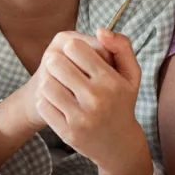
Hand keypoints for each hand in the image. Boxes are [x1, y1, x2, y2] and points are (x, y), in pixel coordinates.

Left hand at [34, 28, 152, 174]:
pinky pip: (43, 105)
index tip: (75, 54)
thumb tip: (100, 29)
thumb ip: (121, 46)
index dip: (72, 48)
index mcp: (111, 81)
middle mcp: (97, 99)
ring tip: (58, 83)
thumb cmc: (122, 101)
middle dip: (57, 62)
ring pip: (47, 84)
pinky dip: (46, 100)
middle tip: (61, 67)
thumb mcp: (131, 74)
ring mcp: (81, 118)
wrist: (119, 145)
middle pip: (57, 63)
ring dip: (49, 81)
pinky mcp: (67, 133)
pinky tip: (56, 101)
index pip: (75, 48)